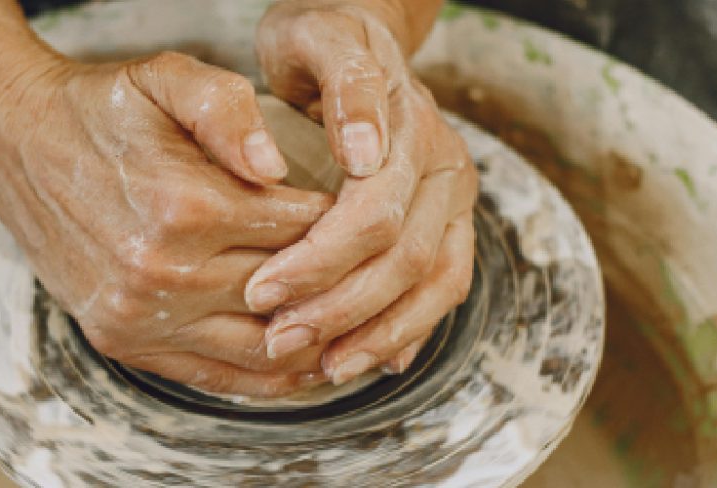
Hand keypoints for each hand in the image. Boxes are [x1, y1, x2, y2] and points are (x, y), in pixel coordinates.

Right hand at [0, 51, 333, 396]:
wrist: (14, 142)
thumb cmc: (100, 107)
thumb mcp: (165, 76)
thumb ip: (228, 109)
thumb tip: (275, 166)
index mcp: (183, 204)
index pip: (302, 229)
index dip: (343, 221)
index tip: (359, 211)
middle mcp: (161, 271)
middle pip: (288, 290)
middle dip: (337, 279)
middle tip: (368, 266)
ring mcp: (138, 316)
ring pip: (261, 346)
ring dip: (315, 337)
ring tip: (353, 317)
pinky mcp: (122, 341)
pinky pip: (215, 377)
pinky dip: (268, 377)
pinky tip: (304, 361)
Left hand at [252, 0, 477, 383]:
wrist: (356, 38)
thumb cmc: (319, 41)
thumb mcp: (315, 38)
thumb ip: (342, 84)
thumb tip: (364, 155)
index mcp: (413, 127)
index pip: (373, 213)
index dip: (319, 259)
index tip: (263, 288)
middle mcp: (444, 167)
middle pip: (404, 257)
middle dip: (340, 307)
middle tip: (279, 337)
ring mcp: (453, 199)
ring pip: (432, 283)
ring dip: (378, 332)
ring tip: (324, 366)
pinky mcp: (451, 224)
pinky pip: (444, 288)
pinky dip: (411, 328)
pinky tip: (377, 361)